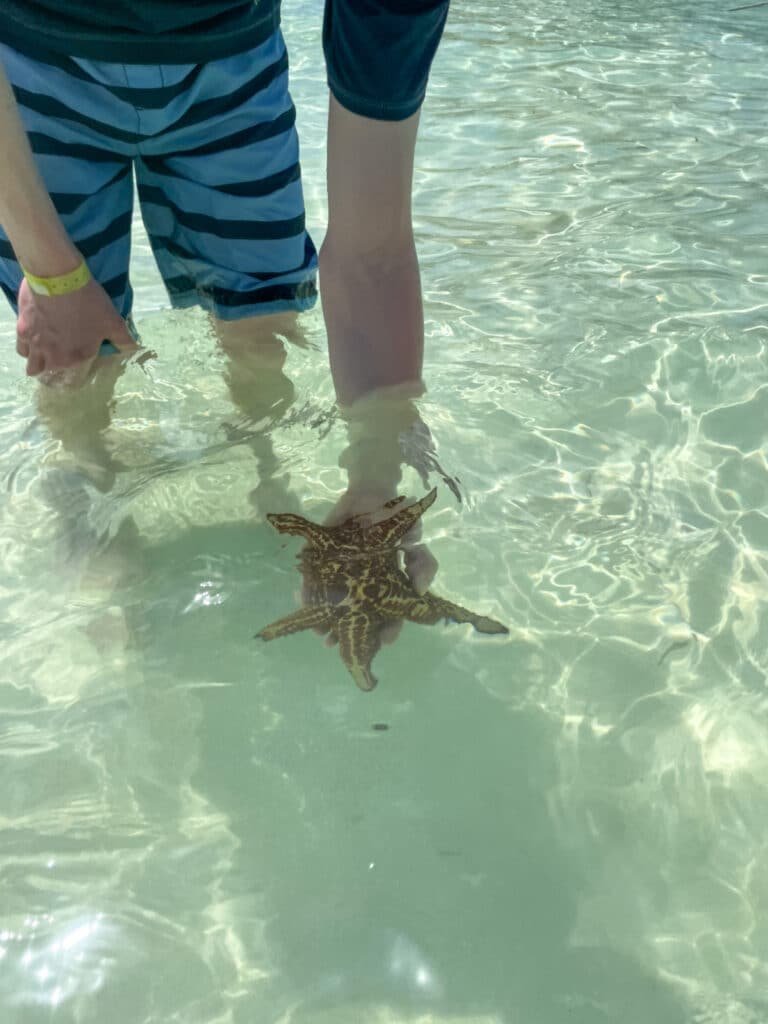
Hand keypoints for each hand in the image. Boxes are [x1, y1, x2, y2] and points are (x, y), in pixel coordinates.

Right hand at [16, 275, 138, 376]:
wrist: (59, 279)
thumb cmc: (89, 303)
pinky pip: (22, 347)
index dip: (73, 372)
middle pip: (48, 374)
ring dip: (37, 362)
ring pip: (32, 364)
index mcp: (77, 358)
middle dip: (51, 372)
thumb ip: (124, 339)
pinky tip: (31, 337)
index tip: (74, 364)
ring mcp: (36, 345)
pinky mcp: (22, 330)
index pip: (73, 375)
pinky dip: (26, 346)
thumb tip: (137, 350)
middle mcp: (55, 356)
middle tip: (55, 362)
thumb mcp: (113, 322)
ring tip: (42, 353)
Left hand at [307, 485, 439, 647]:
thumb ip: (423, 564)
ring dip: (323, 620)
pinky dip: (305, 591)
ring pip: (330, 605)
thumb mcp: (416, 539)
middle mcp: (360, 586)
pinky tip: (302, 599)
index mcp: (384, 586)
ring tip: (320, 633)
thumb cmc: (395, 519)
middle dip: (348, 633)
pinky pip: (311, 580)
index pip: (388, 615)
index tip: (384, 641)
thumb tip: (420, 590)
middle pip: (354, 617)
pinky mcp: (321, 561)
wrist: (371, 492)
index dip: (388, 630)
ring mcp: (339, 575)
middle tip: (338, 645)